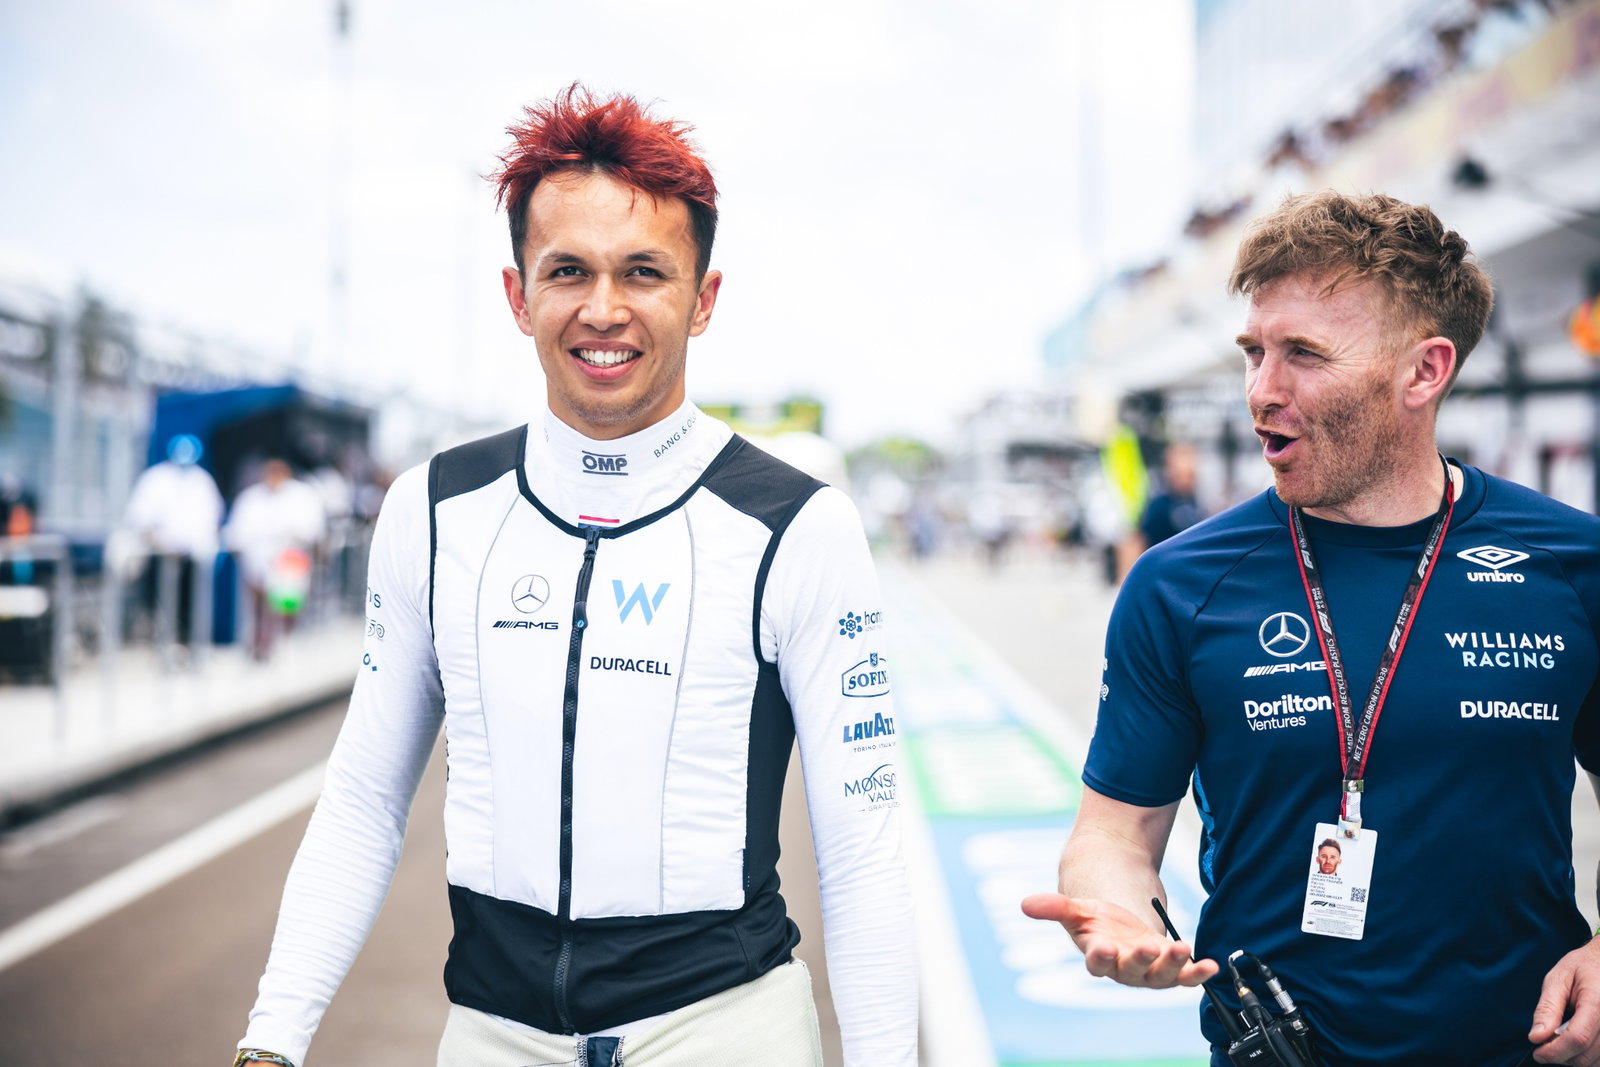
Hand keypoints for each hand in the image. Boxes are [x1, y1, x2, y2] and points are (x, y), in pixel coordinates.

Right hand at [1020, 893, 1217, 987]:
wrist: (1119, 926)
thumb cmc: (1097, 921)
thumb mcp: (1076, 909)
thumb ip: (1054, 907)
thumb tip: (1025, 904)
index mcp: (1099, 955)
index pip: (1097, 961)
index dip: (1101, 956)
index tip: (1103, 947)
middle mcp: (1124, 968)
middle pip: (1132, 970)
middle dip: (1141, 959)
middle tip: (1148, 946)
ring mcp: (1149, 971)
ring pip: (1161, 975)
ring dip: (1174, 965)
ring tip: (1183, 948)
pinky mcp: (1169, 969)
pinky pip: (1185, 976)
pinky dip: (1198, 972)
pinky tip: (1210, 965)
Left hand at [1531, 936, 1599, 1063]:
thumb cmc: (1583, 967)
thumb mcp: (1558, 980)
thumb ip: (1548, 1009)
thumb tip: (1536, 1037)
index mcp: (1597, 1003)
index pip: (1576, 1039)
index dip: (1554, 1051)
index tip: (1537, 1053)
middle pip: (1586, 1056)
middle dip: (1561, 1056)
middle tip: (1545, 1044)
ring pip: (1596, 1062)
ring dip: (1574, 1058)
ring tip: (1561, 1040)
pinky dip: (1587, 1056)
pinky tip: (1576, 1041)